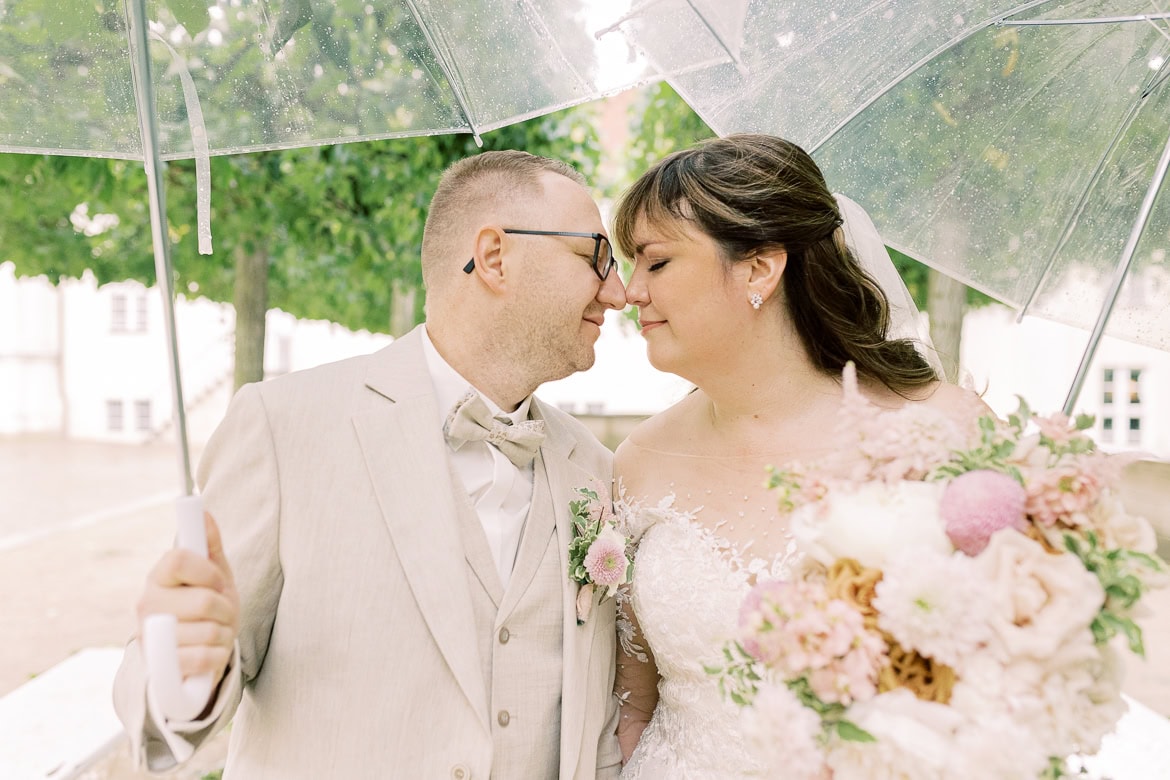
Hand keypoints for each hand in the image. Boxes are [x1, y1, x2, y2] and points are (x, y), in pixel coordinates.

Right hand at [137, 512, 239, 687]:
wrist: (195, 653)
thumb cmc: (206, 608)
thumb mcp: (212, 574)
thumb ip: (208, 544)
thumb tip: (202, 510)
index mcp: (158, 577)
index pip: (178, 559)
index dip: (207, 571)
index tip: (217, 582)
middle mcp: (147, 605)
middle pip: (204, 601)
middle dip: (225, 609)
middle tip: (221, 613)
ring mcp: (151, 638)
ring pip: (210, 632)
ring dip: (224, 634)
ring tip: (215, 634)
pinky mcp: (161, 668)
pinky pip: (206, 659)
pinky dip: (218, 656)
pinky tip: (209, 654)